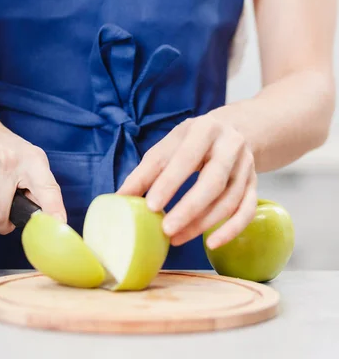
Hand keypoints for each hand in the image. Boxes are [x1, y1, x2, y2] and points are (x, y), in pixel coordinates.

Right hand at [0, 121, 66, 234]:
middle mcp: (10, 163)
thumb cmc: (6, 150)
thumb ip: (40, 188)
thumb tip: (47, 221)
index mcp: (33, 162)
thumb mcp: (31, 160)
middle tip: (3, 218)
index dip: (52, 213)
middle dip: (0, 224)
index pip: (48, 191)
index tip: (56, 228)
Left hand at [117, 114, 257, 249]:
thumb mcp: (168, 145)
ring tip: (175, 238)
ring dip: (202, 224)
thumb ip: (146, 171)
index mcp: (205, 130)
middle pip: (213, 182)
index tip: (151, 206)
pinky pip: (247, 211)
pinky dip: (231, 230)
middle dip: (189, 208)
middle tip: (166, 229)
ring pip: (229, 200)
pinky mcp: (254, 184)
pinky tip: (211, 243)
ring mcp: (246, 167)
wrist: (235, 129)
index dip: (169, 183)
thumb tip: (119, 198)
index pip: (186, 158)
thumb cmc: (192, 141)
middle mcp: (231, 146)